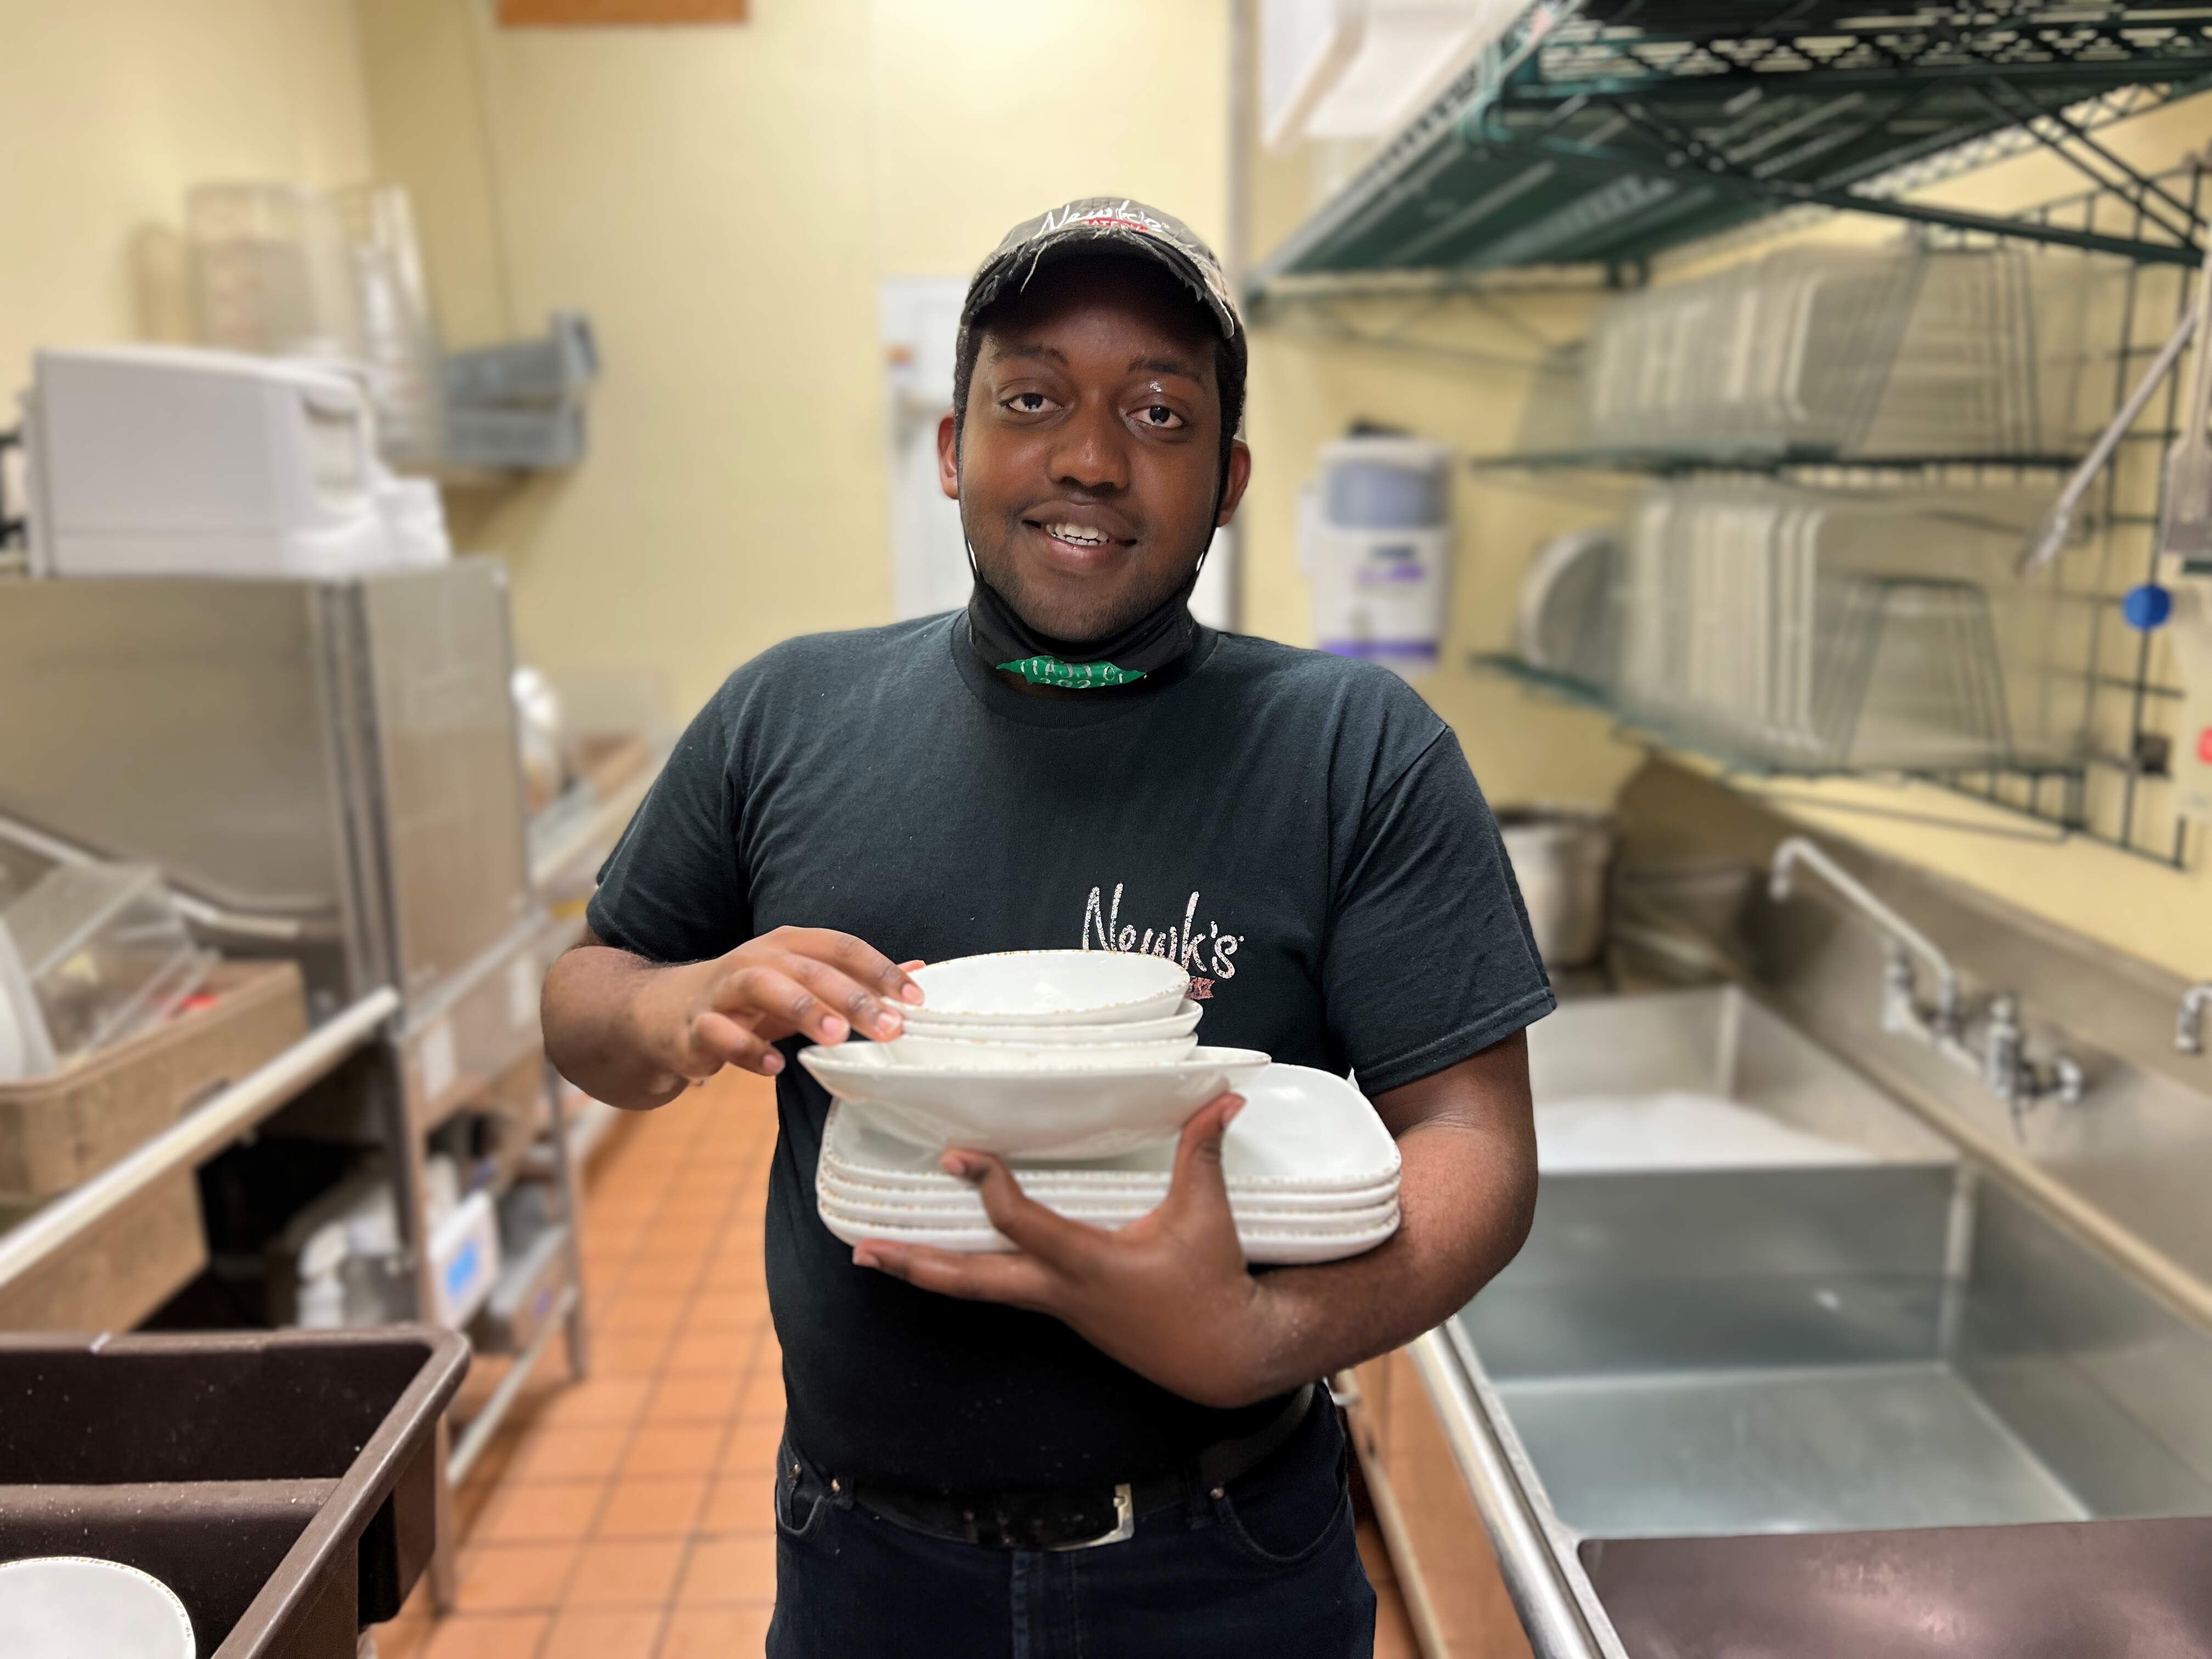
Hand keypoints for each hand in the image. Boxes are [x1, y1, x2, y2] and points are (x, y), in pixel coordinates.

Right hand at [633, 928, 923, 1081]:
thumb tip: (918, 970)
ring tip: (834, 1036)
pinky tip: (773, 1067)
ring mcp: (722, 990)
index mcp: (788, 945)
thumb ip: (857, 979)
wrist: (666, 1012)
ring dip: (801, 1008)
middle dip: (852, 995)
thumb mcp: (804, 984)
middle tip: (888, 1027)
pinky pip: (719, 1033)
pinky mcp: (696, 1025)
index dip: (879, 969)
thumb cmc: (749, 999)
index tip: (915, 1000)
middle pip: (809, 968)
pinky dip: (746, 1049)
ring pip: (761, 986)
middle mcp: (756, 958)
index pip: (841, 947)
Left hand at [853, 1094, 1284, 1408]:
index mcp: (1088, 1263)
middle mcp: (1058, 1289)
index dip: (988, 1186)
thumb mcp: (1208, 1214)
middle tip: (864, 1250)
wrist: (1220, 1355)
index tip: (958, 1155)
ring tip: (873, 1255)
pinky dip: (961, 1274)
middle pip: (970, 1280)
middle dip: (915, 1263)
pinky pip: (998, 1290)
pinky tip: (937, 1259)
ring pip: (974, 1291)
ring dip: (923, 1271)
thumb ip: (1203, 1151)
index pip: (1022, 1223)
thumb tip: (1224, 1096)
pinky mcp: (1059, 1308)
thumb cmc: (1210, 1282)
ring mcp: (1054, 1304)